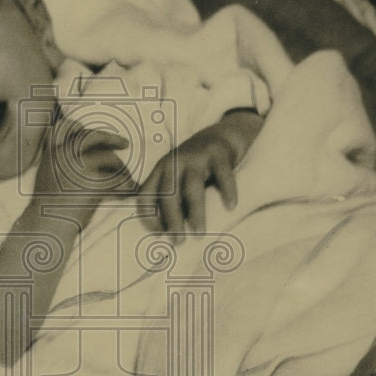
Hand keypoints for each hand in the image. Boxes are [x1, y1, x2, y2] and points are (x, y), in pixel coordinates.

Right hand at [32, 115, 136, 226]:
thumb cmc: (50, 208)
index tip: (94, 133)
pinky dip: (126, 186)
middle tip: (125, 143)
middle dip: (111, 138)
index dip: (82, 127)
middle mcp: (64, 156)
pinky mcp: (93, 183)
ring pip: (108, 157)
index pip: (66, 127)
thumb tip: (87, 152)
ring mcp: (78, 167)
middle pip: (92, 136)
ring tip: (126, 179)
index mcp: (52, 153)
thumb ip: (61, 161)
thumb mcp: (48, 177)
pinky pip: (117, 179)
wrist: (47, 228)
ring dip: (121, 168)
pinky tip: (129, 192)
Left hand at [138, 109, 262, 238]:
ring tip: (199, 232)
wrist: (221, 135)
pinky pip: (222, 174)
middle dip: (171, 219)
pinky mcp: (217, 153)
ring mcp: (196, 156)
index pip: (145, 194)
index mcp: (160, 170)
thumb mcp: (178, 177)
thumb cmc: (197, 165)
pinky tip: (230, 207)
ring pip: (192, 187)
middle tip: (178, 241)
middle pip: (168, 193)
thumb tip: (169, 234)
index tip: (158, 236)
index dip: (148, 217)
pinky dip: (227, 191)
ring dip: (194, 212)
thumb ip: (173, 199)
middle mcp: (174, 162)